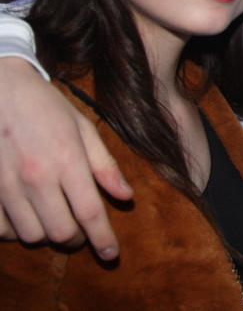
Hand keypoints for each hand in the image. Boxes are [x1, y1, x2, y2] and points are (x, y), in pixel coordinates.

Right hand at [0, 58, 131, 259]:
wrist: (0, 91)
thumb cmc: (46, 108)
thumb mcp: (83, 128)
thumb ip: (105, 165)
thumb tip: (126, 196)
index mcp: (67, 160)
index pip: (89, 213)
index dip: (103, 239)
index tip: (111, 255)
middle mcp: (36, 177)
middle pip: (61, 232)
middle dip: (76, 240)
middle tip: (81, 233)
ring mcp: (7, 185)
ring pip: (31, 235)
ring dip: (46, 235)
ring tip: (55, 221)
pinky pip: (2, 229)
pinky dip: (16, 231)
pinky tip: (26, 218)